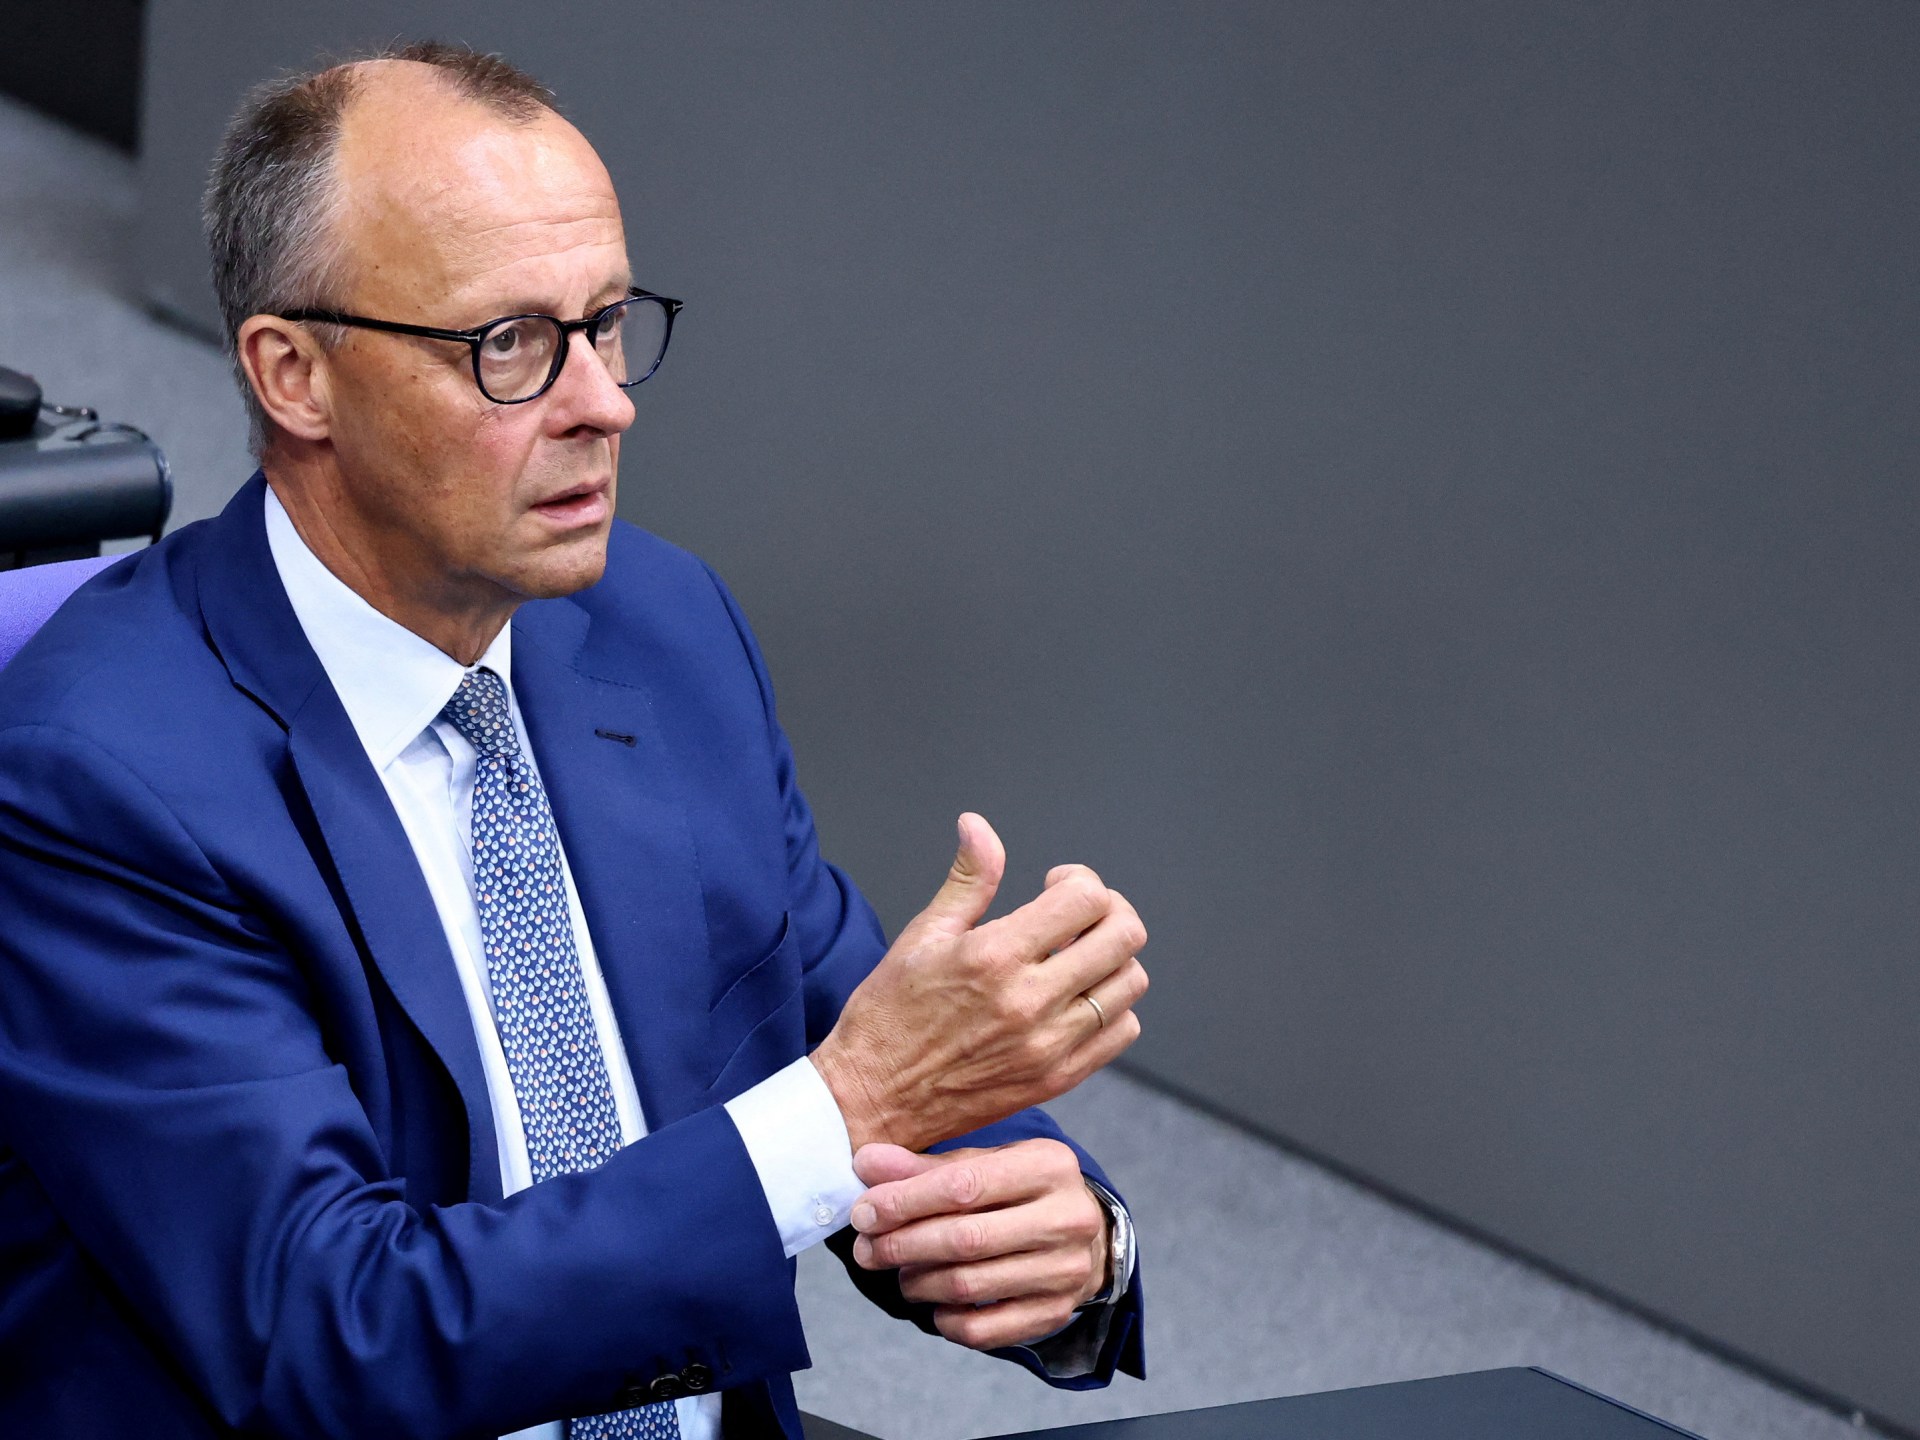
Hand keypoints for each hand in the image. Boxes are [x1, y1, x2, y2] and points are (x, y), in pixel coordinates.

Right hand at [810, 813, 1147, 1152]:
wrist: (873, 1099)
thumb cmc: (889, 1016)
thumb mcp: (922, 936)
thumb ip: (968, 880)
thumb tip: (978, 825)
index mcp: (994, 956)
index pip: (1085, 898)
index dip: (1078, 879)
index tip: (1053, 886)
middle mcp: (1030, 1001)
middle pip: (1123, 935)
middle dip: (1108, 910)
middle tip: (1078, 915)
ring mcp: (1050, 1044)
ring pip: (1130, 982)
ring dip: (1111, 958)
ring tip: (1075, 957)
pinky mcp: (1057, 1078)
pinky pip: (1121, 1031)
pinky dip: (1111, 1007)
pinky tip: (1076, 998)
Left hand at [849, 1139, 1111, 1350]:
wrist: (1085, 1237)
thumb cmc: (1018, 1193)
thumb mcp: (981, 1165)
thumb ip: (923, 1167)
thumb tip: (865, 1163)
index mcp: (1048, 1165)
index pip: (963, 1185)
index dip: (904, 1201)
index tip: (863, 1213)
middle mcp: (1066, 1217)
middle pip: (965, 1239)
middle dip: (902, 1246)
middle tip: (866, 1251)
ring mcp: (1065, 1271)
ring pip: (969, 1286)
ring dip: (918, 1283)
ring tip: (901, 1273)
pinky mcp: (1055, 1313)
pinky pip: (983, 1330)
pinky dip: (945, 1320)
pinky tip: (934, 1303)